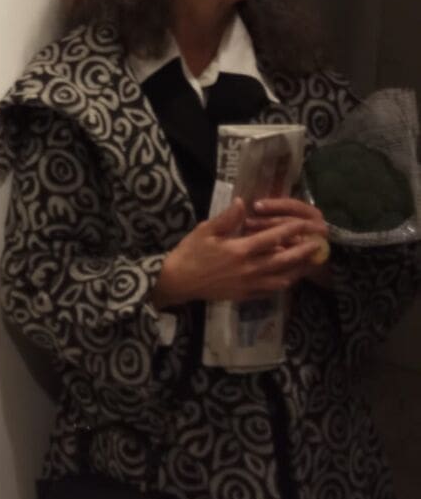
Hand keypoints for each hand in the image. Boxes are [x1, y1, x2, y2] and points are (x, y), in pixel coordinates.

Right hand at [152, 197, 328, 307]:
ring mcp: (249, 285)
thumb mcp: (206, 230)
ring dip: (297, 270)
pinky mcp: (245, 295)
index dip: (290, 231)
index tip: (304, 224)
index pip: (272, 239)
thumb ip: (228, 218)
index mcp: (240, 250)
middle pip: (283, 261)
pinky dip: (283, 284)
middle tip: (319, 245)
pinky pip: (270, 291)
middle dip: (303, 252)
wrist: (179, 281)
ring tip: (310, 262)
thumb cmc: (191, 252)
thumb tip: (244, 203)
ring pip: (281, 278)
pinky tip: (289, 278)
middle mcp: (249, 269)